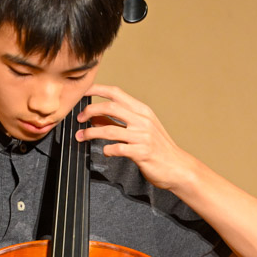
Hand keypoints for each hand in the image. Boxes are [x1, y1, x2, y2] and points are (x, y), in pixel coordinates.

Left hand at [76, 84, 197, 191]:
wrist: (178, 167)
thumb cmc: (158, 148)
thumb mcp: (140, 130)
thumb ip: (118, 122)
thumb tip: (94, 118)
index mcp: (142, 111)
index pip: (116, 93)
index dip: (97, 90)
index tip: (82, 91)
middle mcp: (143, 120)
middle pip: (111, 107)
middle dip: (90, 110)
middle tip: (79, 118)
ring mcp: (143, 136)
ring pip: (110, 129)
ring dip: (91, 133)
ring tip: (81, 136)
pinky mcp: (142, 153)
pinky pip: (117, 149)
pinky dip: (107, 150)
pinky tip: (106, 151)